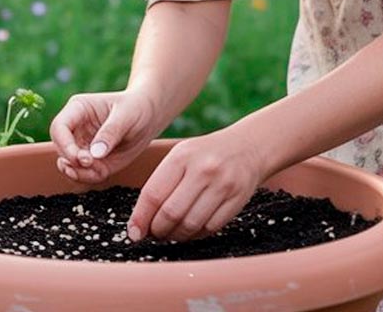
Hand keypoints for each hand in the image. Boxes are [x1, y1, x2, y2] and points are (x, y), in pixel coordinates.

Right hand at [50, 89, 159, 183]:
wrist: (148, 115)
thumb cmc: (136, 106)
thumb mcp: (126, 115)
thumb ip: (110, 132)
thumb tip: (95, 154)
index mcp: (78, 108)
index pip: (59, 128)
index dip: (65, 146)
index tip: (84, 159)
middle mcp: (75, 127)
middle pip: (60, 149)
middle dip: (74, 163)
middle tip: (94, 166)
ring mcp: (81, 144)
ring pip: (68, 165)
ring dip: (80, 173)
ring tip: (100, 170)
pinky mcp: (90, 159)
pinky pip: (82, 173)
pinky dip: (90, 177)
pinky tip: (103, 171)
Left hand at [127, 126, 265, 242]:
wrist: (248, 147)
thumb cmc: (206, 154)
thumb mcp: (182, 155)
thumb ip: (161, 182)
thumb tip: (140, 221)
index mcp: (182, 156)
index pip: (153, 193)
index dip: (140, 218)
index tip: (134, 232)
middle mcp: (202, 170)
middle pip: (170, 213)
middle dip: (157, 230)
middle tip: (154, 234)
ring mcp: (222, 185)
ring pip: (190, 225)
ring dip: (175, 235)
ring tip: (170, 233)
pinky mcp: (237, 200)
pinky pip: (209, 228)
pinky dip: (196, 235)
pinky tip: (190, 229)